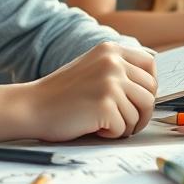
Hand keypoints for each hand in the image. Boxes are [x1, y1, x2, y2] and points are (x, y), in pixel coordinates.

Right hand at [0, 42, 156, 141]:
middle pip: (150, 91)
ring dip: (127, 125)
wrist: (31, 106)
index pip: (150, 66)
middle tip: (127, 123)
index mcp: (111, 50)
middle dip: (142, 112)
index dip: (149, 87)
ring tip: (107, 125)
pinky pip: (124, 127)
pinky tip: (94, 128)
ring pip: (140, 111)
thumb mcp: (93, 67)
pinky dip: (112, 134)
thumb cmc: (61, 94)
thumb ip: (118, 69)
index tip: (139, 101)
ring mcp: (110, 83)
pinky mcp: (105, 106)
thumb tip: (151, 85)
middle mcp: (113, 63)